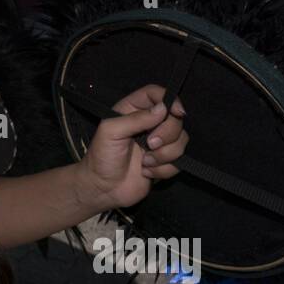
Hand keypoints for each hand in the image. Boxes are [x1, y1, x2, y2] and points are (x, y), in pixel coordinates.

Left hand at [80, 85, 187, 210]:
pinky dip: (163, 169)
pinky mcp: (165, 162)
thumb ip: (136, 119)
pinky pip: (179, 161)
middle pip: (175, 118)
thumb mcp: (111, 132)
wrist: (103, 189)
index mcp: (133, 110)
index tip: (177, 112)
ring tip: (144, 162)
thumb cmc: (102, 157)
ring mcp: (159, 143)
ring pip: (181, 141)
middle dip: (166, 134)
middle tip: (149, 145)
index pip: (156, 94)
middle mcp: (149, 124)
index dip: (170, 99)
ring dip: (164, 155)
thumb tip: (163, 109)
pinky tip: (146, 172)